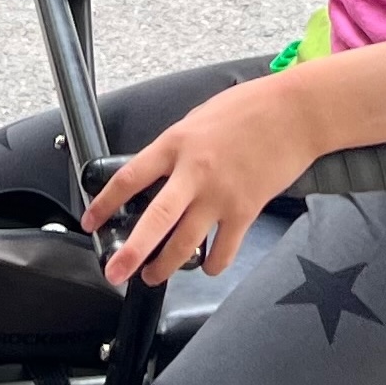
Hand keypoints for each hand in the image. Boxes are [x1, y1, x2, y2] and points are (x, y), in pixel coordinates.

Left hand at [80, 75, 323, 287]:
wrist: (294, 112)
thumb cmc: (249, 108)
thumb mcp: (197, 119)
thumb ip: (175, 149)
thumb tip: (158, 173)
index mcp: (175, 144)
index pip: (129, 178)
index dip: (105, 203)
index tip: (91, 221)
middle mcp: (194, 172)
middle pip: (155, 221)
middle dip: (131, 252)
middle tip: (114, 273)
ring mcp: (221, 195)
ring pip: (186, 243)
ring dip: (166, 266)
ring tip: (152, 276)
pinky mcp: (246, 210)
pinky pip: (223, 250)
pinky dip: (213, 264)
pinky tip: (207, 266)